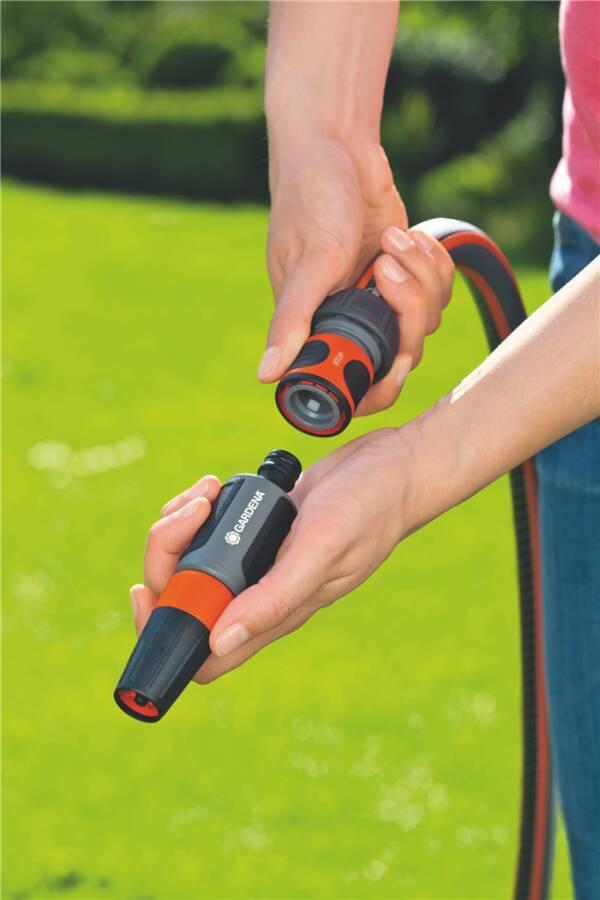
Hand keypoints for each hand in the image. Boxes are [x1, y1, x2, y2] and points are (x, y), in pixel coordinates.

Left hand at [129, 427, 414, 684]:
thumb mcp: (321, 549)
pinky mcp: (257, 529)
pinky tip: (216, 486)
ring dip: (179, 525)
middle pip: (183, 595)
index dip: (164, 631)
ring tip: (206, 492)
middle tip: (193, 511)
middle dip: (167, 553)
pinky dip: (197, 508)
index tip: (149, 588)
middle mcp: (260, 593)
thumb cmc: (369, 508)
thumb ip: (275, 598)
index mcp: (275, 612)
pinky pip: (206, 530)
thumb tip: (218, 642)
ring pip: (190, 560)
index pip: (203, 653)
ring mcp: (257, 560)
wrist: (395, 468)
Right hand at [261, 134, 454, 414]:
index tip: (398, 361)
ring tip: (391, 239)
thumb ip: (292, 321)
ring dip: (420, 275)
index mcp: (319, 328)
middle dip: (408, 311)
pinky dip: (432, 261)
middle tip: (385, 267)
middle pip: (403, 352)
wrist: (338, 147)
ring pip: (427, 318)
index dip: (383, 384)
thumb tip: (266, 374)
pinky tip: (408, 235)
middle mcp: (351, 320)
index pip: (356, 384)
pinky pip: (440, 288)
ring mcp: (381, 298)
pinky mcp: (405, 273)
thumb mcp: (309, 262)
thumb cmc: (310, 199)